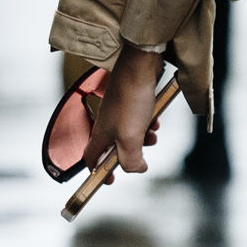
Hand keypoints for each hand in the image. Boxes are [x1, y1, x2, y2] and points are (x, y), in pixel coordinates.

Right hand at [83, 42, 168, 177]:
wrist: (140, 66)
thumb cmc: (131, 101)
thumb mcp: (130, 138)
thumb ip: (131, 160)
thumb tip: (138, 169)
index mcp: (101, 134)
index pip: (91, 158)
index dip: (98, 172)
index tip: (110, 180)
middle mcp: (107, 123)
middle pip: (115, 148)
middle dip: (131, 154)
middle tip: (143, 153)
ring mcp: (119, 111)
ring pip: (130, 134)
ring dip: (143, 138)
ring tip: (153, 133)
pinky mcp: (131, 101)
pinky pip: (139, 120)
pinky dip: (148, 123)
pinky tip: (155, 119)